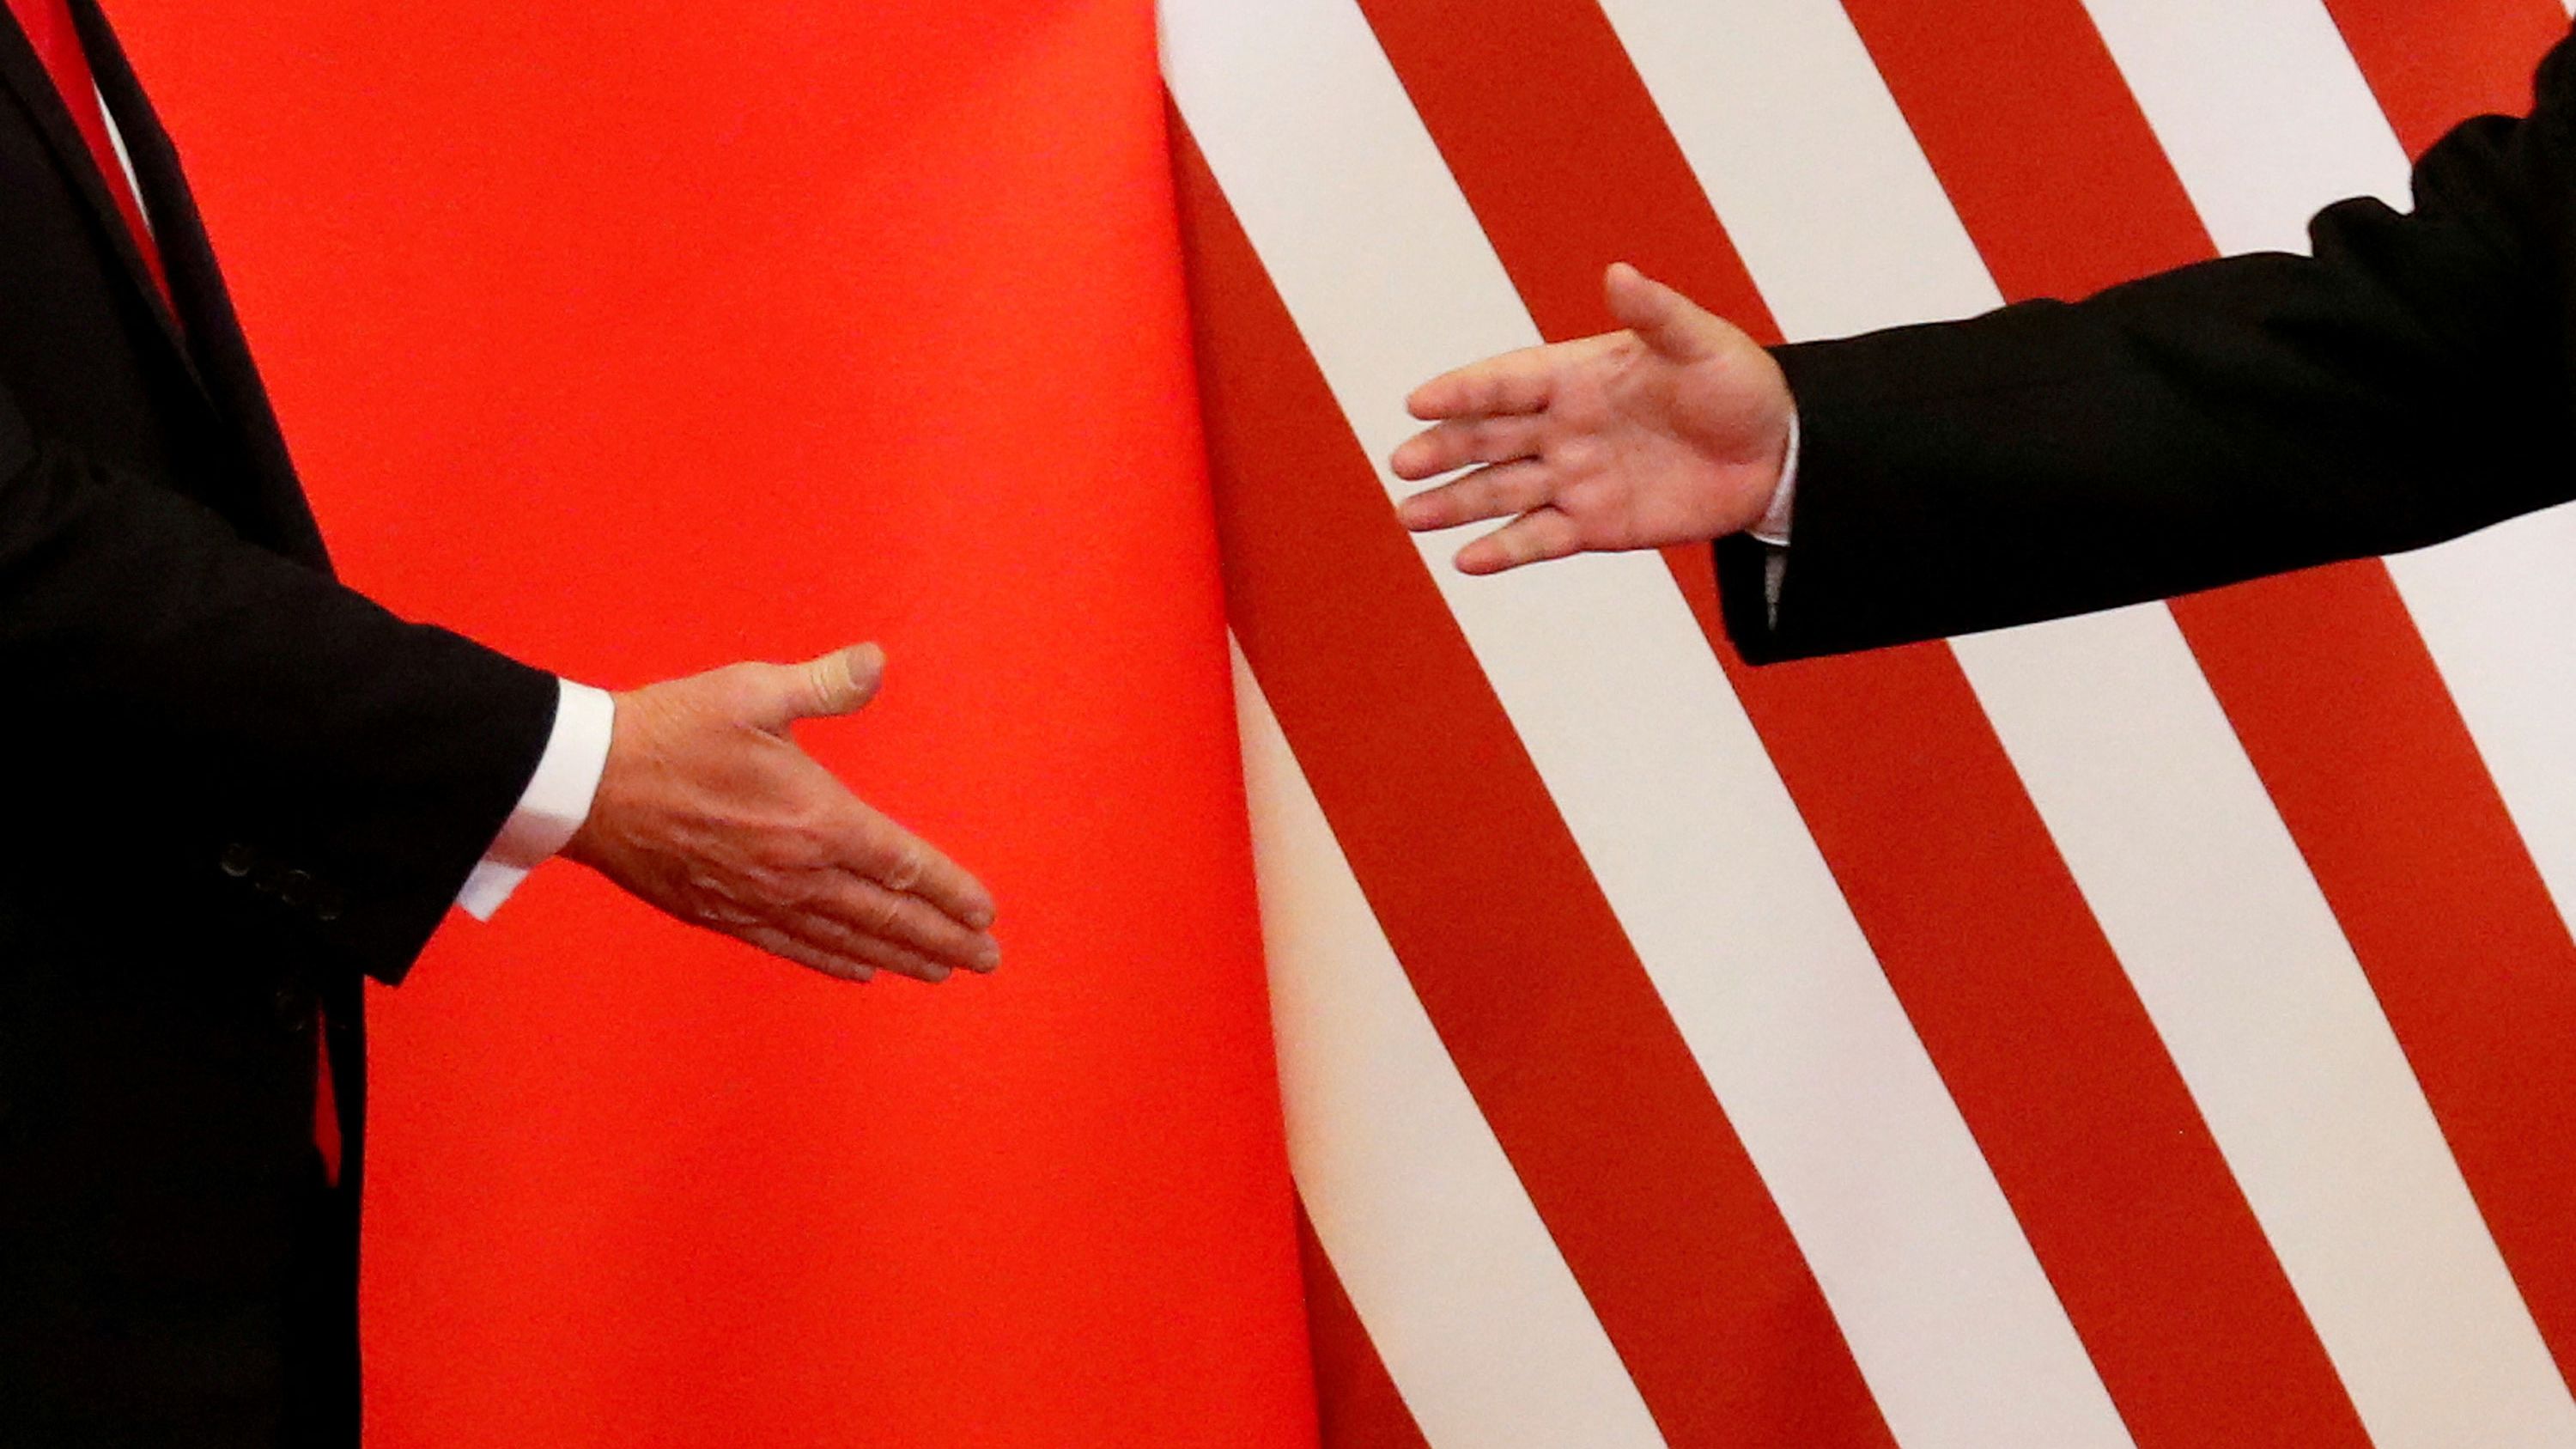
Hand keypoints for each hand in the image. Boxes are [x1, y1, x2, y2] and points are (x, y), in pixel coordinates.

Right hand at [563, 643, 998, 983]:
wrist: (587, 780)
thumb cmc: (674, 728)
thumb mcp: (753, 691)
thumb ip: (824, 683)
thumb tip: (877, 661)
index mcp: (815, 818)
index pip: (902, 864)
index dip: (948, 890)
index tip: (984, 912)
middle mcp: (795, 871)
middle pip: (885, 914)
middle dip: (942, 939)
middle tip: (985, 959)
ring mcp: (758, 899)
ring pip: (845, 938)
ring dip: (898, 956)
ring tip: (941, 971)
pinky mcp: (722, 913)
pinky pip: (792, 946)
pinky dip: (833, 960)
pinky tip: (860, 971)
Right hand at [1392, 263, 1793, 572]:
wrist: (1777, 454)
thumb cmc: (1738, 385)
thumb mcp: (1702, 343)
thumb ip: (1656, 314)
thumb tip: (1618, 273)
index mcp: (1577, 374)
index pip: (1506, 382)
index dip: (1463, 391)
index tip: (1419, 401)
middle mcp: (1563, 427)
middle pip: (1488, 439)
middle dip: (1444, 450)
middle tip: (1403, 464)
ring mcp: (1575, 478)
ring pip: (1501, 492)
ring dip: (1456, 504)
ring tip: (1410, 516)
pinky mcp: (1595, 525)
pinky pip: (1540, 538)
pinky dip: (1504, 550)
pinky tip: (1467, 560)